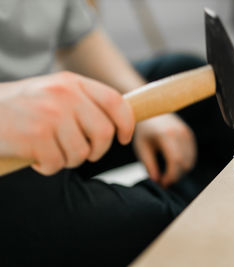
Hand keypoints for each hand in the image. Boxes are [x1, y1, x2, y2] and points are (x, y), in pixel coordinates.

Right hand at [0, 71, 133, 174]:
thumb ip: (85, 102)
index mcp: (73, 83)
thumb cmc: (24, 105)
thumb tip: (118, 123)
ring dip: (69, 160)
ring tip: (53, 151)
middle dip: (97, 151)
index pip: (115, 102)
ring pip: (81, 153)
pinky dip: (48, 167)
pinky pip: (57, 164)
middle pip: (104, 133)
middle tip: (85, 153)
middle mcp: (65, 96)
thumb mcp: (56, 92)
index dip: (126, 123)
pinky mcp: (35, 136)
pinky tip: (36, 157)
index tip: (124, 138)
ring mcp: (50, 115)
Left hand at [133, 113, 195, 186]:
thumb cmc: (143, 130)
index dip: (171, 176)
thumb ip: (149, 165)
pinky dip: (184, 164)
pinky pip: (191, 156)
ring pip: (190, 161)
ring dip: (180, 171)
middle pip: (185, 163)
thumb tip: (157, 181)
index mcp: (167, 135)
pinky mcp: (190, 135)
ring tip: (167, 174)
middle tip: (163, 181)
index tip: (162, 183)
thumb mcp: (142, 148)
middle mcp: (181, 133)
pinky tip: (172, 166)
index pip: (176, 161)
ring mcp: (187, 133)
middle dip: (175, 176)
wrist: (151, 110)